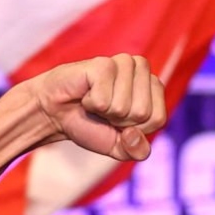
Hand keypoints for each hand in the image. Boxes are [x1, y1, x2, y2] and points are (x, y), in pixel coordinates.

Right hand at [27, 54, 167, 160]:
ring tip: (96, 102)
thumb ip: (137, 151)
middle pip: (142, 113)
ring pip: (123, 106)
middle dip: (119, 121)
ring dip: (105, 111)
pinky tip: (86, 94)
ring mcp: (124, 63)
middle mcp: (142, 70)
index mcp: (154, 89)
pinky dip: (91, 104)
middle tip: (105, 111)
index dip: (135, 128)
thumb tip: (133, 134)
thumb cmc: (90, 125)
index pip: (158, 118)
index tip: (119, 121)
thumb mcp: (119, 147)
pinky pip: (104, 100)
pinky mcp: (103, 63)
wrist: (56, 113)